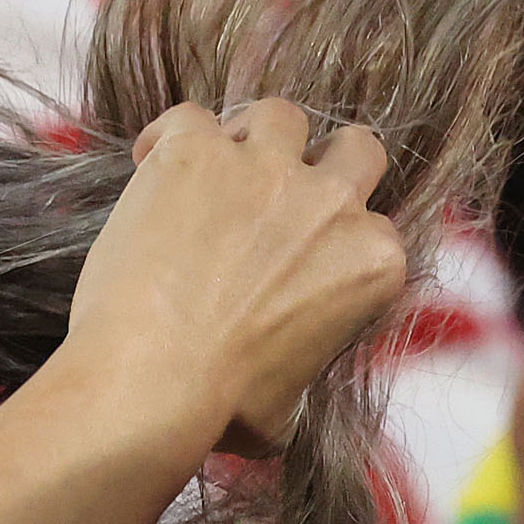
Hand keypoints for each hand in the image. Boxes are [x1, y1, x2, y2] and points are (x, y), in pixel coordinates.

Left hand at [68, 99, 405, 454]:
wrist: (150, 381)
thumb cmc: (216, 407)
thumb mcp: (292, 407)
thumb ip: (305, 367)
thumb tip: (284, 380)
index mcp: (373, 262)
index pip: (372, 225)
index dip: (330, 237)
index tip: (292, 255)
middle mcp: (331, 204)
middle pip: (355, 150)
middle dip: (322, 166)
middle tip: (273, 196)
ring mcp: (263, 169)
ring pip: (280, 116)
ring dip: (251, 137)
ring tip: (212, 172)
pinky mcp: (195, 153)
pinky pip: (189, 117)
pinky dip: (171, 137)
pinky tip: (151, 164)